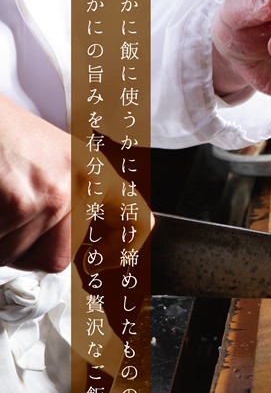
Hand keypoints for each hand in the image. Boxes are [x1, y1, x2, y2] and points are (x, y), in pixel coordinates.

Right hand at [0, 95, 151, 273]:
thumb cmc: (2, 132)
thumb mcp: (53, 156)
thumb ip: (72, 195)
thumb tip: (75, 239)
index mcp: (94, 170)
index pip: (135, 219)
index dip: (122, 249)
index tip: (101, 260)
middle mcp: (81, 183)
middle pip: (57, 257)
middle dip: (23, 252)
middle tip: (6, 227)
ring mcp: (52, 195)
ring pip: (18, 256)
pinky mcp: (18, 203)